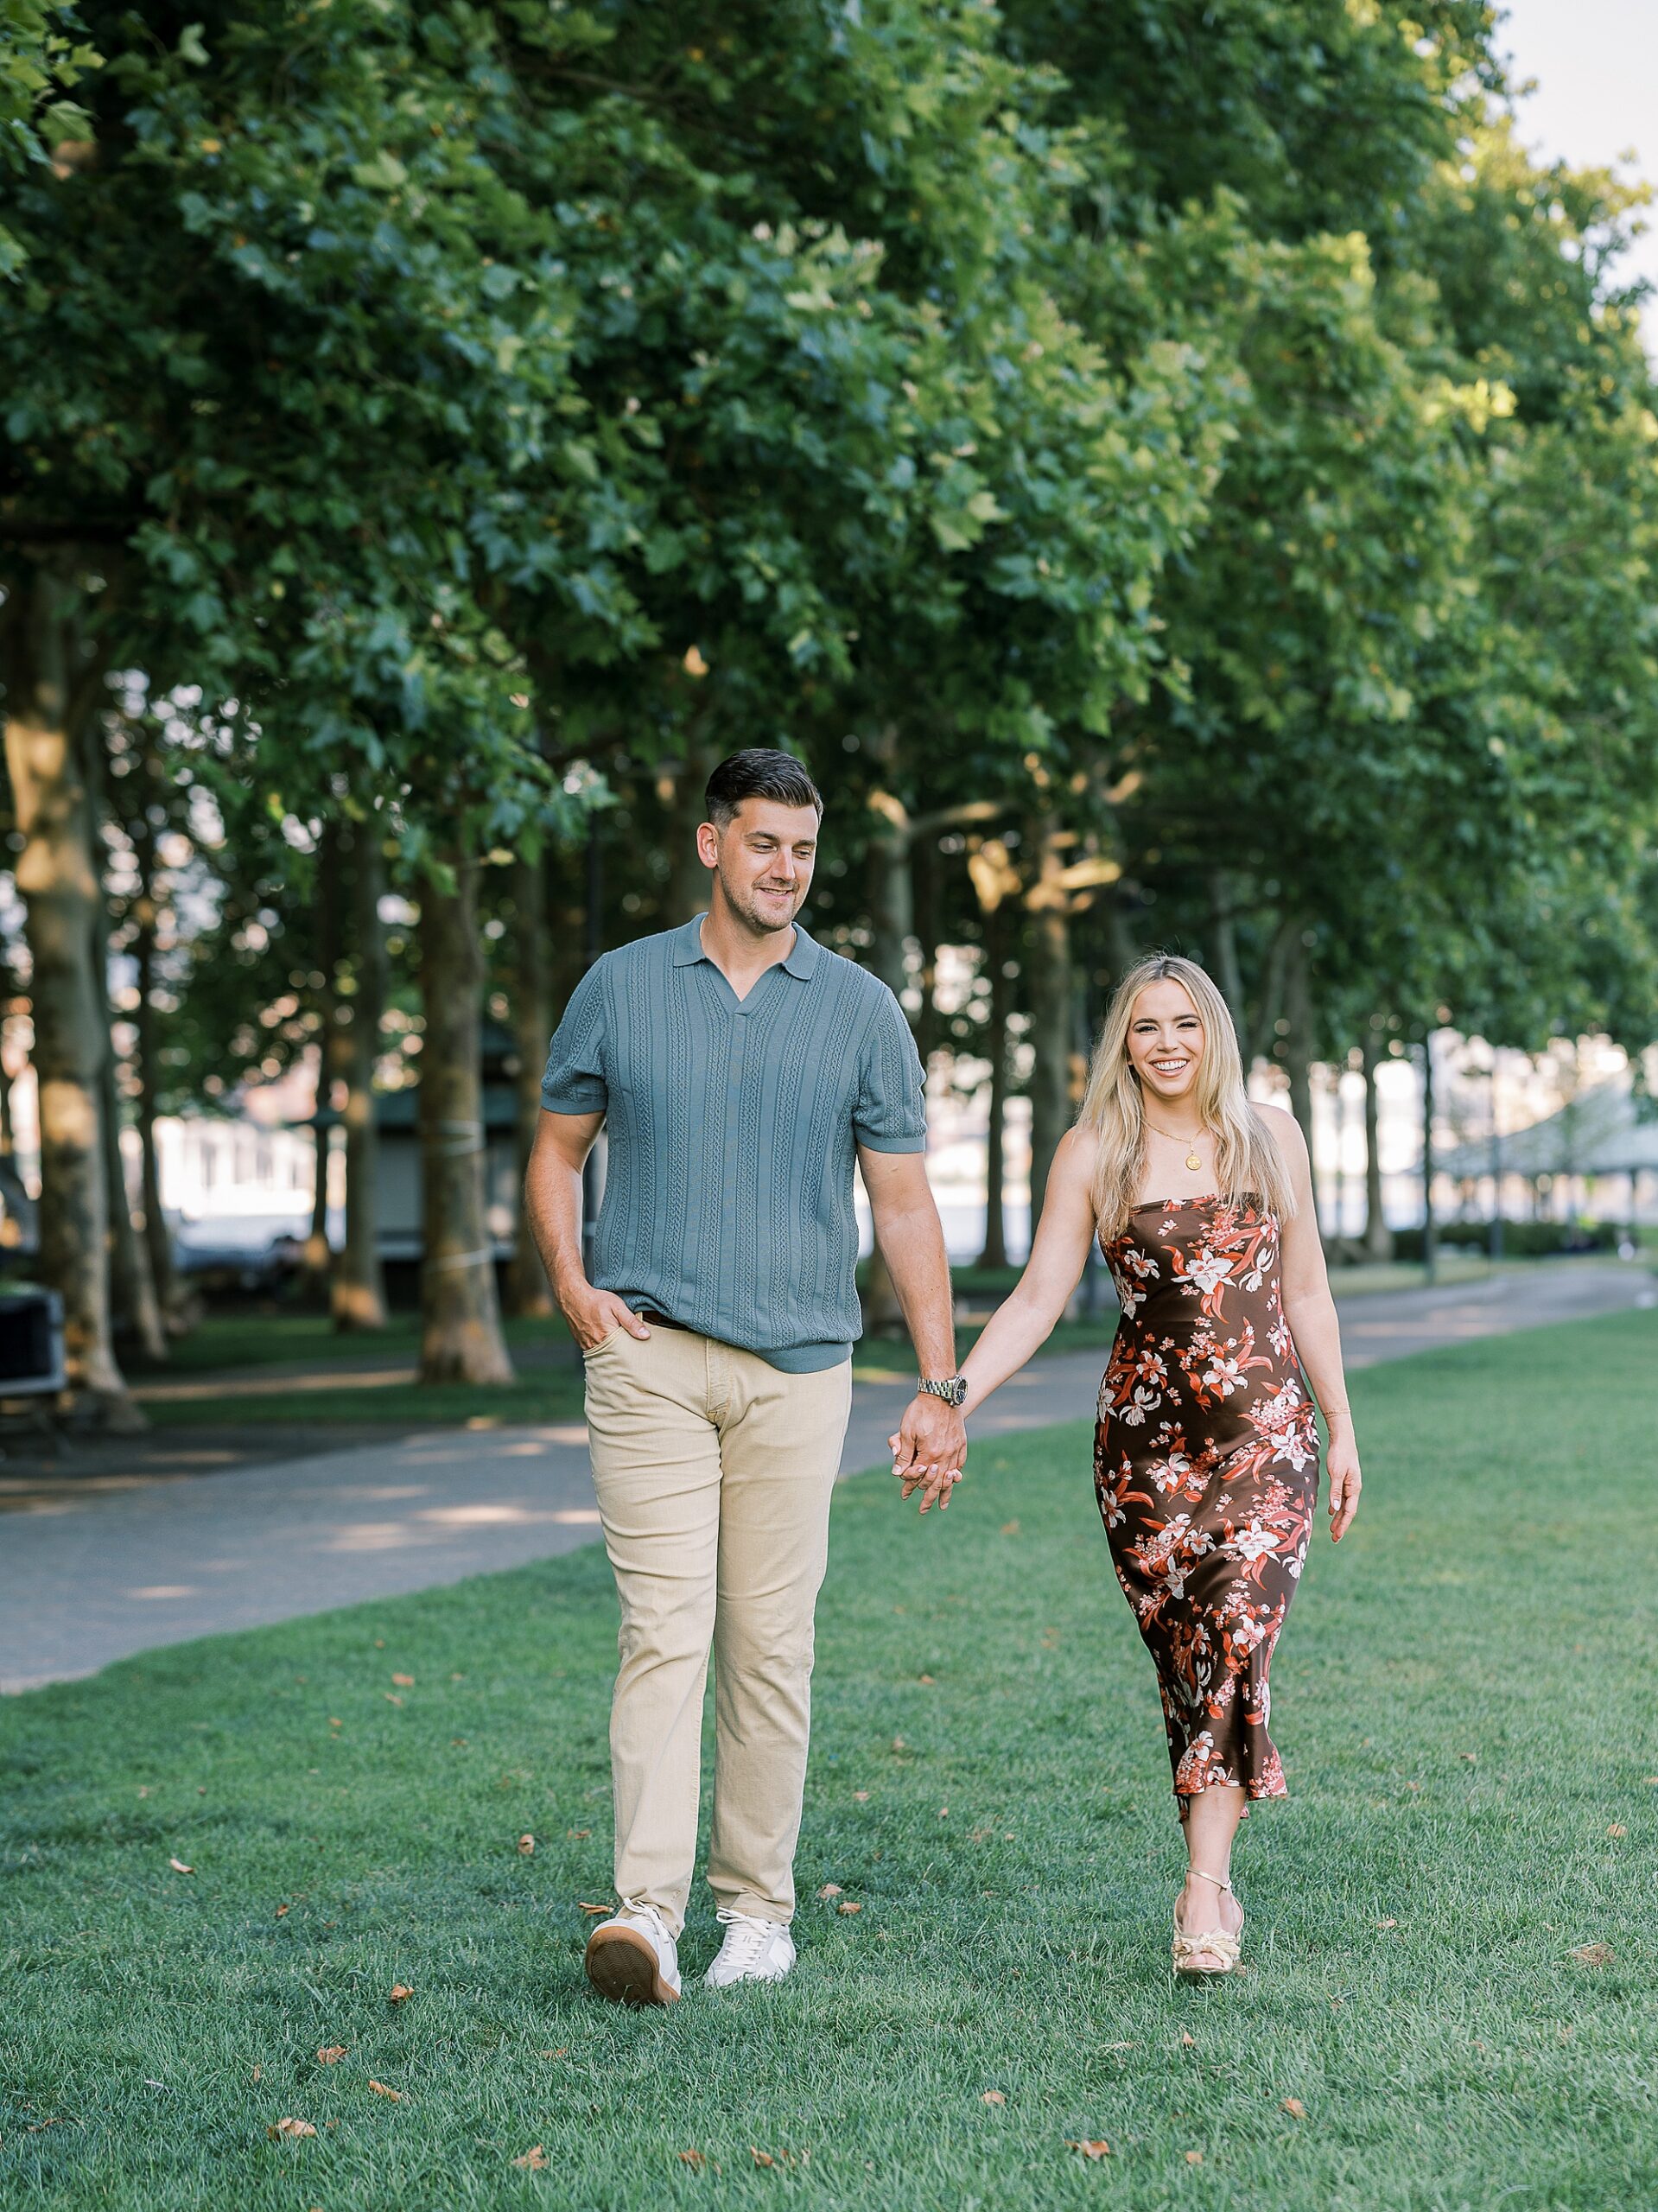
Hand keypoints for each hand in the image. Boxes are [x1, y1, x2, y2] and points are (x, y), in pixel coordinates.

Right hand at [564, 1288, 651, 1352]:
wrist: (572, 1297)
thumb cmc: (596, 1300)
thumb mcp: (617, 1306)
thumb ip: (631, 1322)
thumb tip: (645, 1336)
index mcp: (607, 1336)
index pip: (625, 1352)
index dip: (633, 1351)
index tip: (641, 1350)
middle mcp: (596, 1345)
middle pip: (615, 1355)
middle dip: (624, 1354)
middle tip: (633, 1350)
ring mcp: (587, 1346)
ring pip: (605, 1355)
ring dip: (613, 1352)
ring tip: (621, 1347)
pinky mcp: (582, 1344)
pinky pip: (596, 1351)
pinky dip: (603, 1349)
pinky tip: (608, 1343)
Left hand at [888, 1393, 966, 1514]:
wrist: (941, 1394)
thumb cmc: (920, 1411)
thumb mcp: (906, 1432)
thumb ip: (903, 1455)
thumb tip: (897, 1474)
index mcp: (930, 1455)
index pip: (919, 1477)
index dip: (909, 1486)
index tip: (904, 1496)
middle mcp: (945, 1456)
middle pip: (936, 1483)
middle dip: (928, 1498)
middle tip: (923, 1511)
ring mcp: (956, 1450)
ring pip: (950, 1477)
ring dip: (945, 1492)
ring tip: (942, 1505)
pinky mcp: (962, 1443)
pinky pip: (959, 1464)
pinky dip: (955, 1474)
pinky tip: (953, 1480)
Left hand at [1326, 1428, 1361, 1540]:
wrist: (1342, 1438)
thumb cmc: (1339, 1454)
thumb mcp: (1336, 1473)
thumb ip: (1335, 1491)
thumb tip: (1335, 1508)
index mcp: (1354, 1488)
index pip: (1349, 1511)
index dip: (1343, 1525)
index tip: (1337, 1536)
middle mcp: (1353, 1488)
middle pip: (1348, 1511)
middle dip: (1341, 1525)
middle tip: (1334, 1538)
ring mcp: (1349, 1484)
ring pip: (1344, 1505)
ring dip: (1338, 1517)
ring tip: (1332, 1529)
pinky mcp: (1344, 1479)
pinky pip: (1341, 1496)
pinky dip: (1336, 1505)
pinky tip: (1331, 1510)